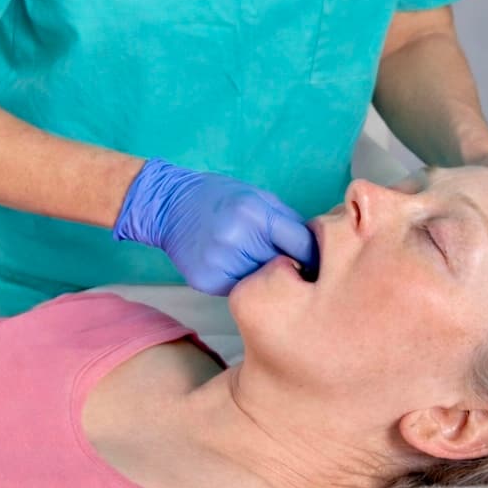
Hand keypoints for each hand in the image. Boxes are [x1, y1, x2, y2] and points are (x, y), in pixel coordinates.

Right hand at [114, 159, 317, 294]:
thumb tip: (315, 252)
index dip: (313, 255)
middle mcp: (236, 239)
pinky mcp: (206, 281)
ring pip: (262, 283)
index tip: (317, 262)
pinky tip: (233, 266)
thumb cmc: (220, 197)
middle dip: (290, 267)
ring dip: (265, 277)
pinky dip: (242, 281)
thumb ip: (287, 223)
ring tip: (254, 261)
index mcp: (254, 214)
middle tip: (290, 267)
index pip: (302, 246)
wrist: (169, 206)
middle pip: (283, 267)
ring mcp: (219, 263)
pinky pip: (239, 289)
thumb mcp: (258, 197)